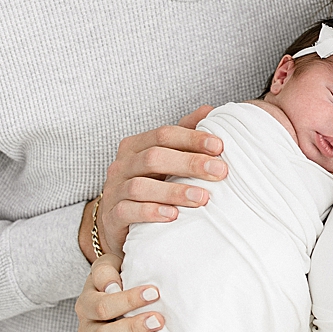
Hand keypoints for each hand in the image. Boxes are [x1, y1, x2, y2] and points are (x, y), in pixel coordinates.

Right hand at [75, 255, 165, 331]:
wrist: (117, 289)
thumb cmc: (118, 275)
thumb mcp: (109, 265)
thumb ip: (106, 272)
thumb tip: (112, 286)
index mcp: (86, 305)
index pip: (103, 306)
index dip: (128, 300)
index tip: (154, 292)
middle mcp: (88, 330)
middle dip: (133, 328)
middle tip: (158, 320)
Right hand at [78, 105, 228, 260]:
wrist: (117, 221)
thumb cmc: (148, 184)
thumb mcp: (165, 158)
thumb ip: (184, 135)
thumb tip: (209, 110)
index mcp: (136, 146)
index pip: (164, 135)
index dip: (192, 138)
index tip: (219, 146)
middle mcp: (122, 165)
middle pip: (154, 157)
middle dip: (190, 163)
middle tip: (219, 171)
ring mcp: (114, 190)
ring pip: (141, 186)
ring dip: (174, 191)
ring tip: (202, 197)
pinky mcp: (112, 215)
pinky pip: (128, 211)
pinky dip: (151, 212)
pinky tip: (173, 215)